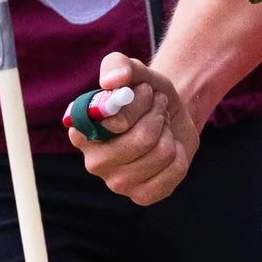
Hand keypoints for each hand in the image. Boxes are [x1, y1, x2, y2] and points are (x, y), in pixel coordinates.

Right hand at [69, 52, 200, 203]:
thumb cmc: (145, 94)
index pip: (115, 120)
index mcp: (81, 131)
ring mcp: (117, 183)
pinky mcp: (143, 196)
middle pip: (142, 139)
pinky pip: (175, 171)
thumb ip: (118, 65)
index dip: (137, 103)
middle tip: (158, 107)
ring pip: (161, 153)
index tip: (145, 91)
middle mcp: (94, 162)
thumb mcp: (134, 71)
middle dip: (158, 115)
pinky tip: (168, 149)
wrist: (169, 115)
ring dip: (169, 131)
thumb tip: (113, 81)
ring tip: (162, 126)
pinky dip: (180, 154)